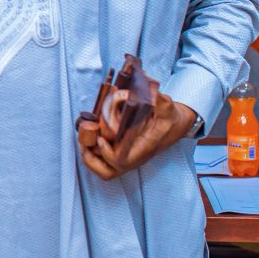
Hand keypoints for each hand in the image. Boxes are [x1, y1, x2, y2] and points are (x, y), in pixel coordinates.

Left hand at [78, 92, 195, 179]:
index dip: (107, 152)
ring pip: (104, 170)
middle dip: (91, 157)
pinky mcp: (123, 154)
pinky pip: (104, 164)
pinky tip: (90, 138)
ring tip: (83, 138)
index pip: (121, 160)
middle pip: (108, 171)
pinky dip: (93, 155)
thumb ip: (159, 99)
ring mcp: (128, 158)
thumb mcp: (167, 106)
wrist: (175, 125)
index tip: (100, 137)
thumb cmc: (169, 117)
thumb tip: (147, 86)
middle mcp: (134, 157)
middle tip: (85, 137)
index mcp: (143, 147)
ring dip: (89, 157)